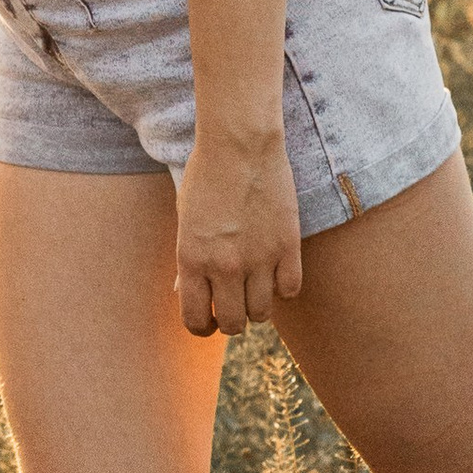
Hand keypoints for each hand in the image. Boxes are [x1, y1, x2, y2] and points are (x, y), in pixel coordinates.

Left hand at [173, 136, 302, 337]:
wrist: (239, 144)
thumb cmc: (206, 176)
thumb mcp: (185, 219)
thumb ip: (187, 261)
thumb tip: (182, 292)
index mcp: (191, 260)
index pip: (195, 320)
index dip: (202, 327)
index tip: (209, 321)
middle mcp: (224, 266)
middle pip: (233, 324)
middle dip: (231, 321)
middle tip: (234, 306)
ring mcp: (258, 258)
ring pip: (262, 313)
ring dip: (258, 306)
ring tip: (255, 287)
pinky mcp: (287, 246)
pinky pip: (290, 289)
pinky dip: (284, 287)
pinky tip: (277, 272)